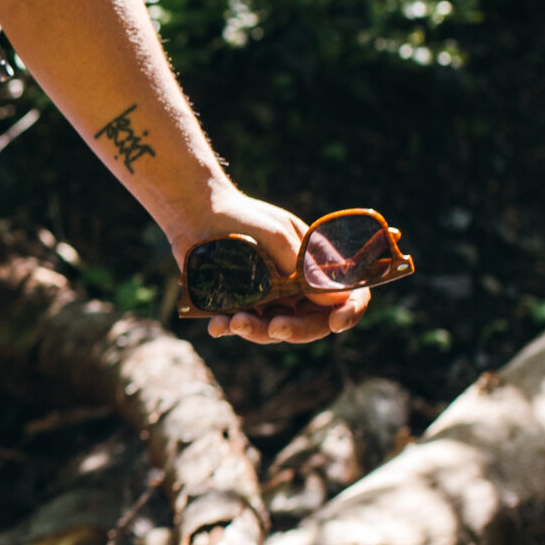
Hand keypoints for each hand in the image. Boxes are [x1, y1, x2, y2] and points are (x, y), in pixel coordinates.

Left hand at [170, 188, 368, 347]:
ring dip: (257, 331)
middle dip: (295, 329)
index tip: (337, 323)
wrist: (194, 213)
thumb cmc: (240, 215)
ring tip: (234, 322)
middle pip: (311, 321)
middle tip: (274, 328)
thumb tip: (337, 299)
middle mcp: (297, 285)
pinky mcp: (242, 305)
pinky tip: (217, 325)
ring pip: (275, 329)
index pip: (347, 294)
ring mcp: (270, 298)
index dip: (350, 311)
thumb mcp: (277, 236)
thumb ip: (305, 269)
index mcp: (315, 265)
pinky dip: (231, 328)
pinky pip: (244, 326)